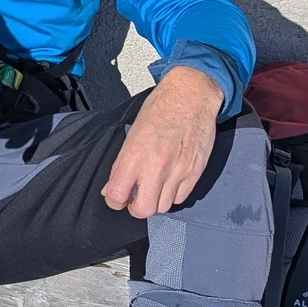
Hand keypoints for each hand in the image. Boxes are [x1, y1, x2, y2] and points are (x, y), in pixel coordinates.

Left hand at [103, 65, 222, 217]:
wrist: (191, 97)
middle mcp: (156, 167)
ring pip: (164, 206)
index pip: (117, 195)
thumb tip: (111, 188)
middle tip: (135, 198)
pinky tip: (169, 182)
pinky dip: (173, 194)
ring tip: (153, 188)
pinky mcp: (196, 172)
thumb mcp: (131, 134)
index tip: (116, 197)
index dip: (114, 201)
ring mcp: (178, 171)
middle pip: (144, 209)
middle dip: (136, 208)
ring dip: (156, 201)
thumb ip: (121, 164)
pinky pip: (181, 197)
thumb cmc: (159, 110)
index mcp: (134, 156)